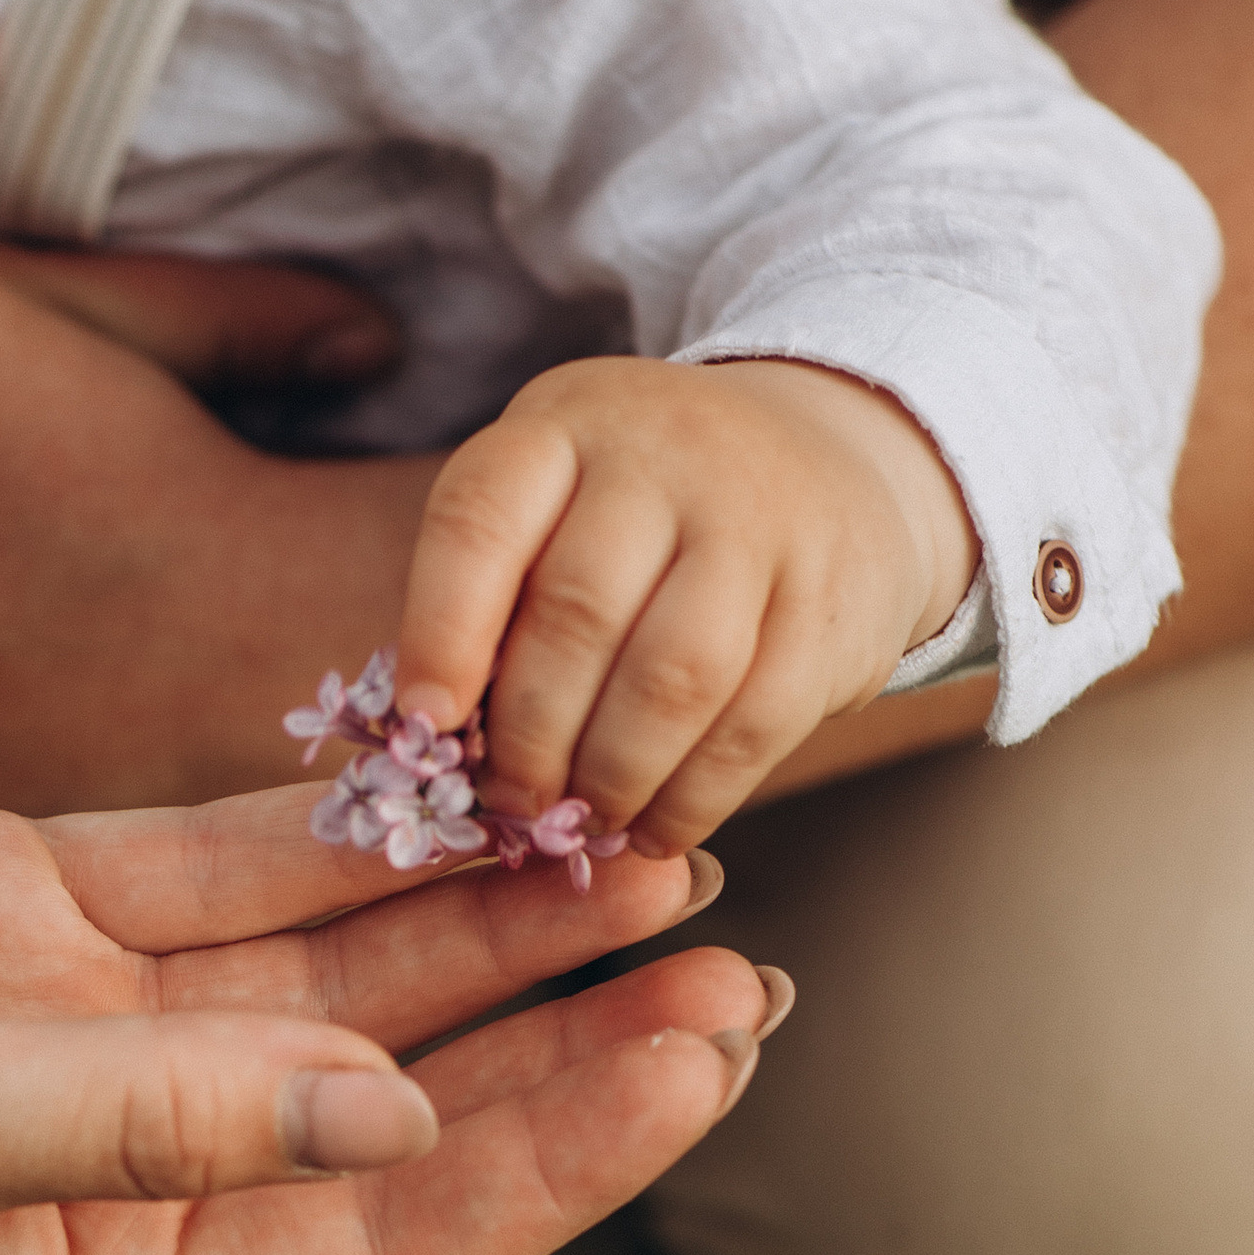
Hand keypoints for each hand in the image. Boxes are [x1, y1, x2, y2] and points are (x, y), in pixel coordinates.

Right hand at [0, 762, 770, 1254]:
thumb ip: (131, 1116)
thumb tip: (385, 1114)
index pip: (380, 1234)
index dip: (562, 1153)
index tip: (710, 1050)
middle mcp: (92, 1161)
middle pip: (392, 1103)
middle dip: (570, 1034)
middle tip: (748, 945)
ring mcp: (47, 1018)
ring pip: (323, 972)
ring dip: (480, 918)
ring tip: (658, 834)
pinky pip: (209, 861)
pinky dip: (334, 821)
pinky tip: (467, 768)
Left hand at [395, 355, 977, 852]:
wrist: (827, 462)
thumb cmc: (641, 521)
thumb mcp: (556, 512)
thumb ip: (494, 605)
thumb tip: (432, 749)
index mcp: (562, 424)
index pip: (480, 521)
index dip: (441, 633)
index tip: (422, 726)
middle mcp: (663, 452)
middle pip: (578, 613)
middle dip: (530, 737)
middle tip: (511, 804)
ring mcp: (760, 520)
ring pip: (671, 678)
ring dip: (613, 778)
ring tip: (585, 825)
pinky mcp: (831, 601)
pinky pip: (754, 724)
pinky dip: (694, 797)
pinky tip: (656, 830)